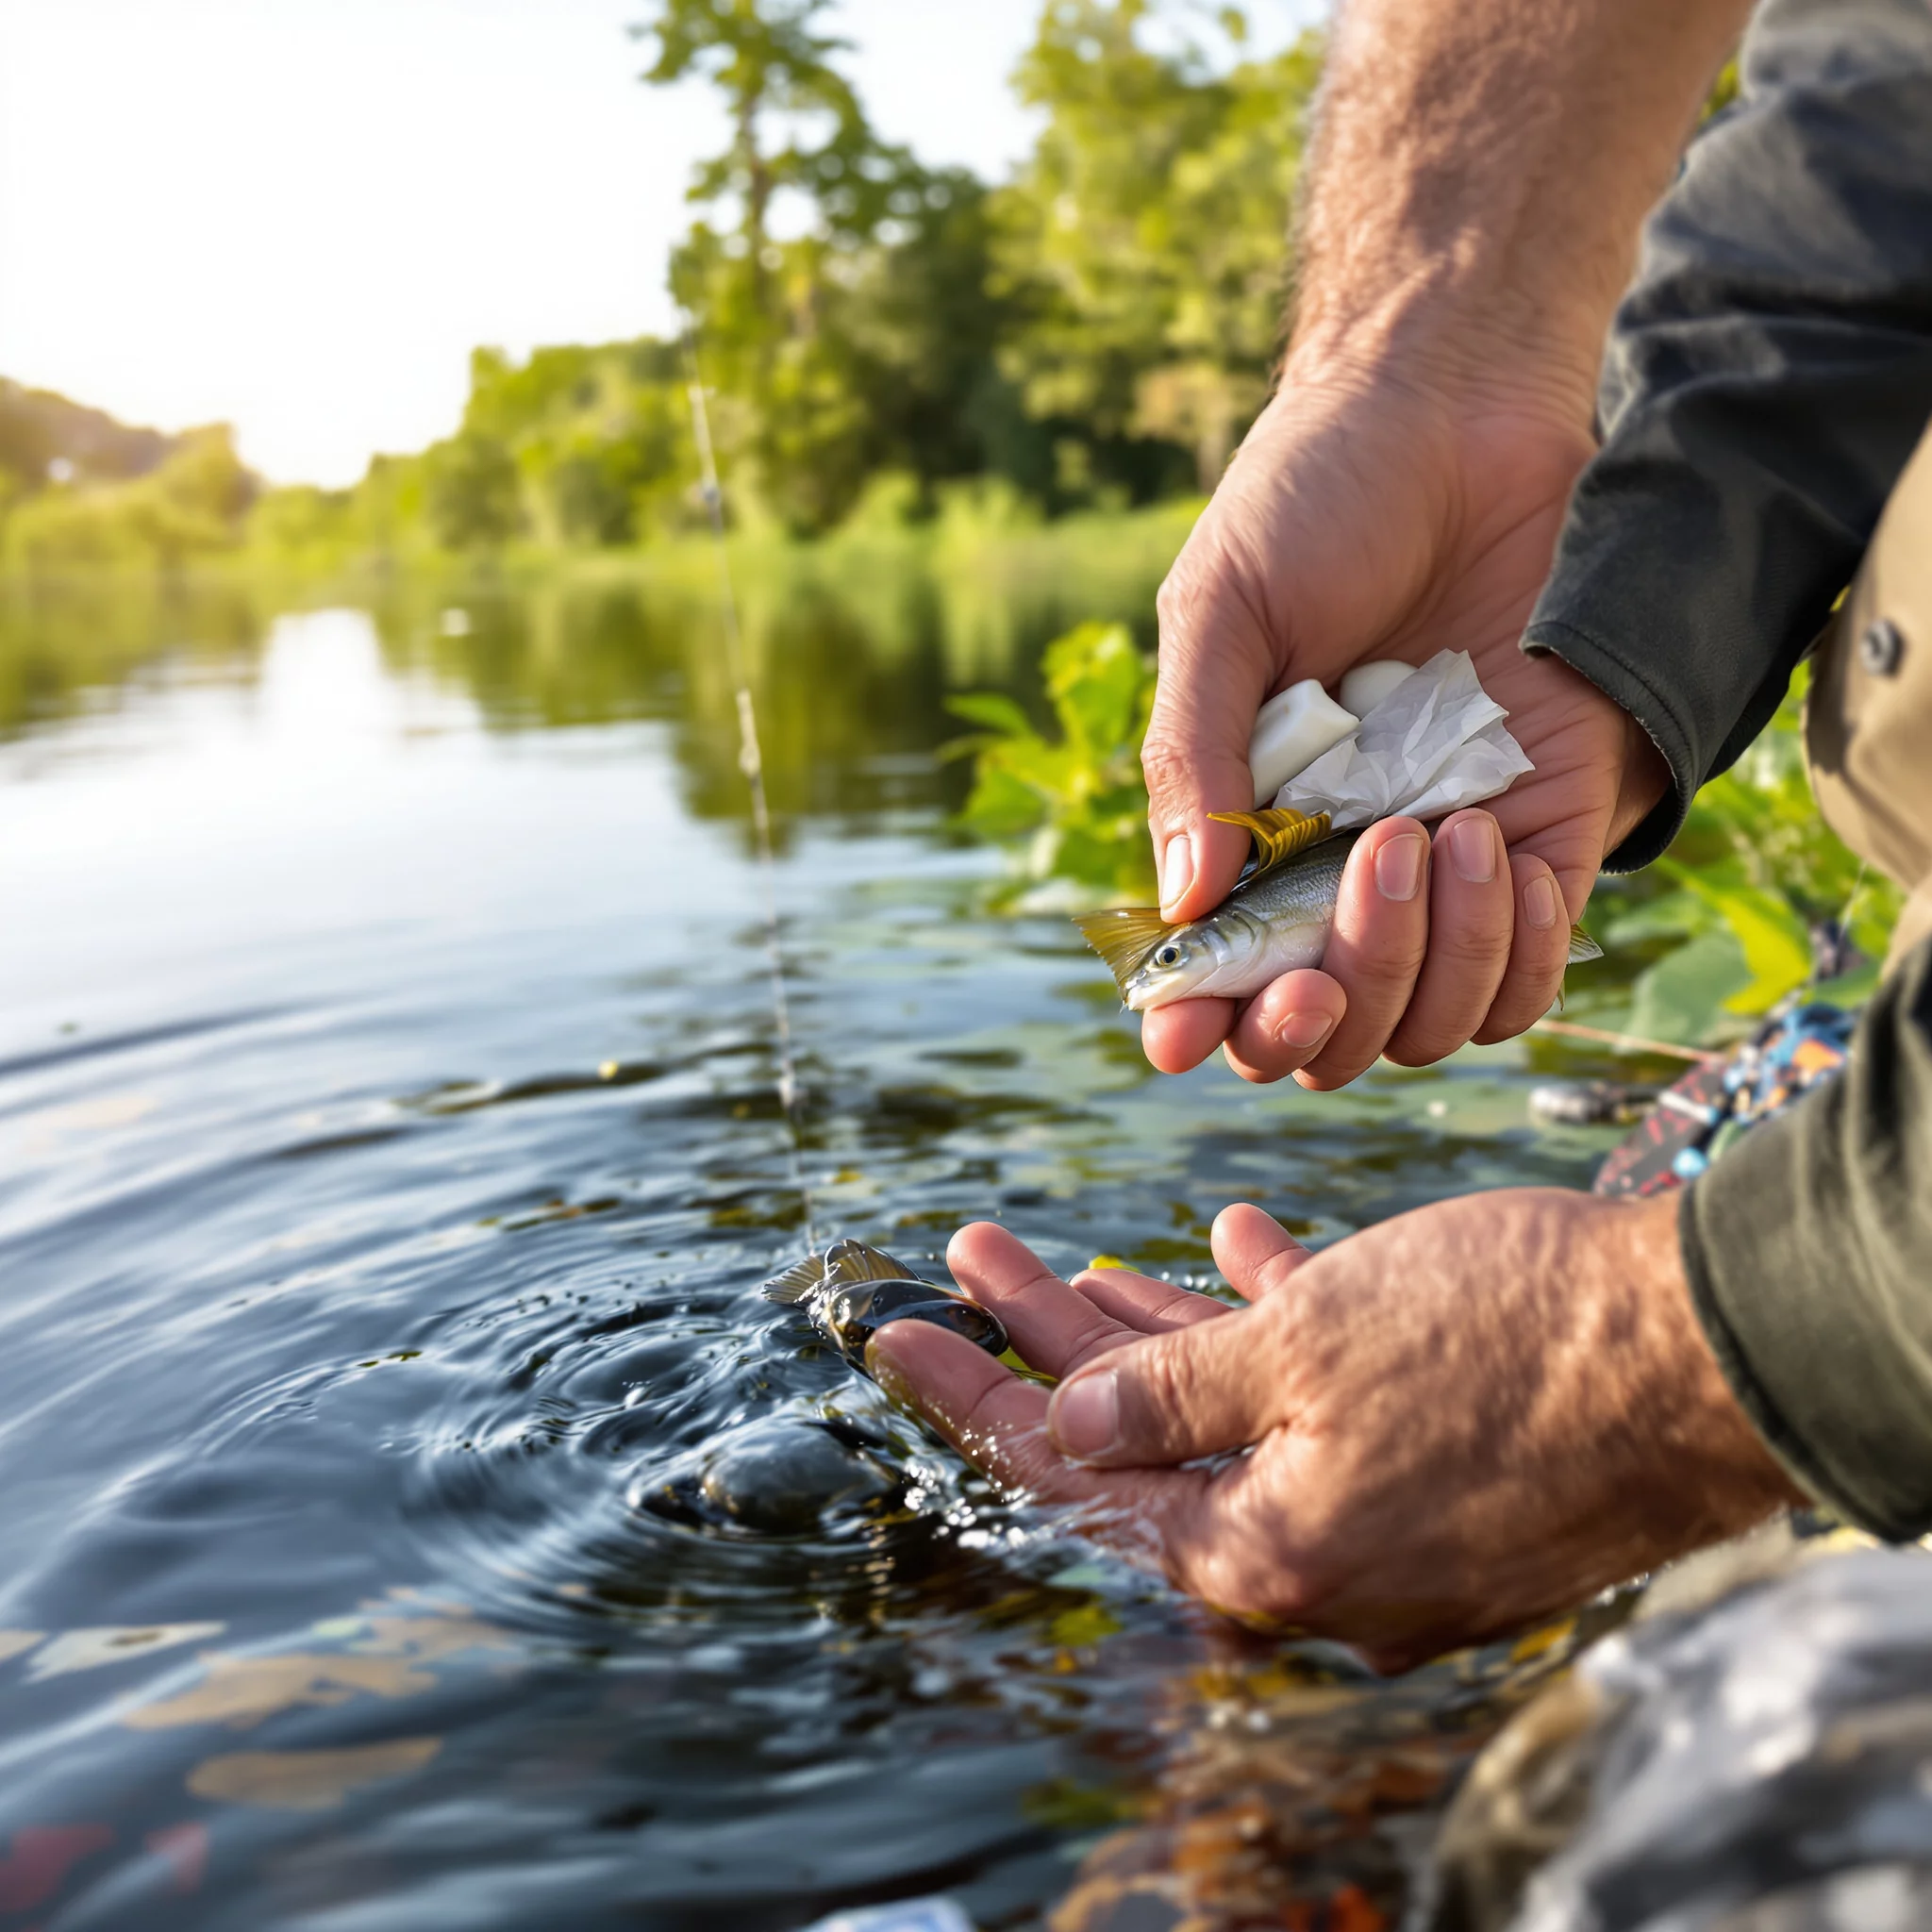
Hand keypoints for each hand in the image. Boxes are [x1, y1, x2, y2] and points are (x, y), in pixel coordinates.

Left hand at [869, 1199, 1801, 1671]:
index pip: (1071, 1477)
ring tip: (1066, 1258)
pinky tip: (1241, 1245)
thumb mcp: (1304, 1347)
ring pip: (1232, 1413)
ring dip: (1156, 1328)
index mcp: (1260, 1556)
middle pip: (1142, 1441)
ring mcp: (1385, 1524)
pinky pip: (1325, 1403)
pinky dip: (1275, 1330)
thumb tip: (1075, 1431)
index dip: (972, 1394)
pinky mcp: (1444, 1477)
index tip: (892, 1331)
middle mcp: (1316, 1561)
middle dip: (1051, 1341)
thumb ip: (1172, 1393)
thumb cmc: (1500, 1336)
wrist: (1708, 1348)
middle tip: (971, 1249)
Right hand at [1141, 364, 1667, 1086]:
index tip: (1187, 1035)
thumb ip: (1192, 759)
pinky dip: (1519, 950)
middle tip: (1343, 903)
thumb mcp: (1221, 615)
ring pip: (1433, 1017)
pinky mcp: (1550, 825)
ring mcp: (1444, 858)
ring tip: (1433, 835)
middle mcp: (1339, 865)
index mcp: (1246, 829)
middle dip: (1328, 1005)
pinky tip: (1498, 855)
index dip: (1202, 1025)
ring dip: (1428, 965)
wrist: (1459, 403)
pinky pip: (1535, 964)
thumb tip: (1181, 904)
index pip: (1220, 978)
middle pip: (1330, 1028)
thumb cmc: (1315, 495)